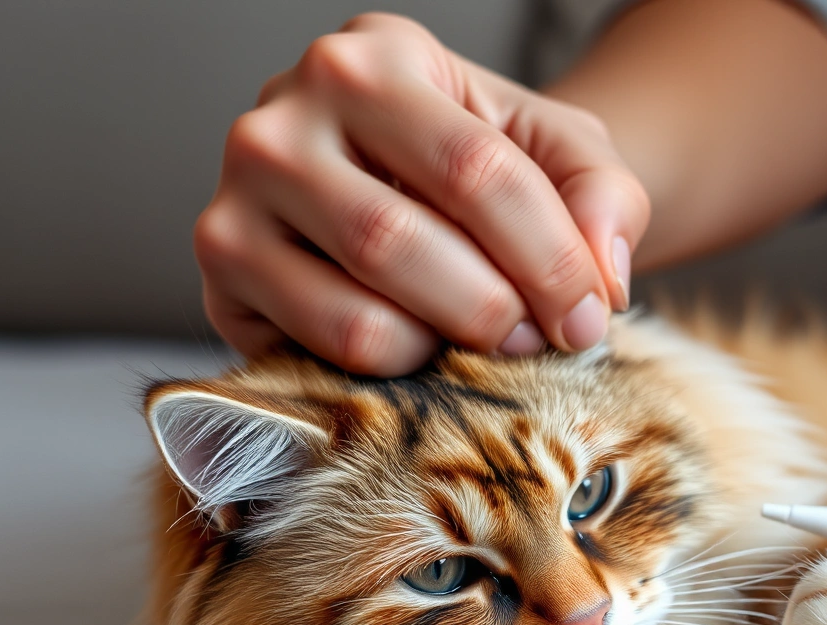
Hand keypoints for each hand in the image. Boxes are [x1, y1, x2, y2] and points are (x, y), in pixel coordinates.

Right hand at [195, 13, 647, 374]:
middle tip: (540, 337)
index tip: (591, 314)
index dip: (549, 260)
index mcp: (375, 57)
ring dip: (445, 345)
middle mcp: (283, 114)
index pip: (474, 169)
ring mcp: (237, 194)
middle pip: (401, 239)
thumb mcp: (564, 154)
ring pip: (355, 305)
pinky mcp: (222, 270)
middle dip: (494, 309)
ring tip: (489, 341)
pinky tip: (424, 344)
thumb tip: (600, 275)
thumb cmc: (488, 168)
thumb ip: (603, 197)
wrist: (420, 194)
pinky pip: (320, 345)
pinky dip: (393, 365)